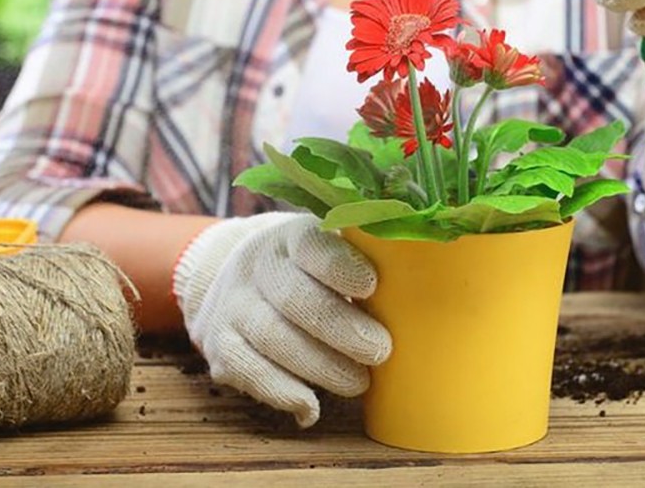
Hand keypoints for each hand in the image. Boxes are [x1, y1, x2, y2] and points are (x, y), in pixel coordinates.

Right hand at [173, 213, 391, 426]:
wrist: (233, 280)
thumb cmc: (307, 272)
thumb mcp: (330, 252)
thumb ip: (367, 264)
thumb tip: (424, 288)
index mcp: (291, 237)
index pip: (311, 244)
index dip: (340, 266)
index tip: (372, 287)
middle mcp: (257, 266)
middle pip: (295, 297)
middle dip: (340, 328)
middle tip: (380, 350)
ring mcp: (233, 305)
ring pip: (272, 337)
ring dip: (320, 366)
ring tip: (358, 383)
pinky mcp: (220, 346)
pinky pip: (249, 372)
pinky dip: (283, 392)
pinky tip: (312, 408)